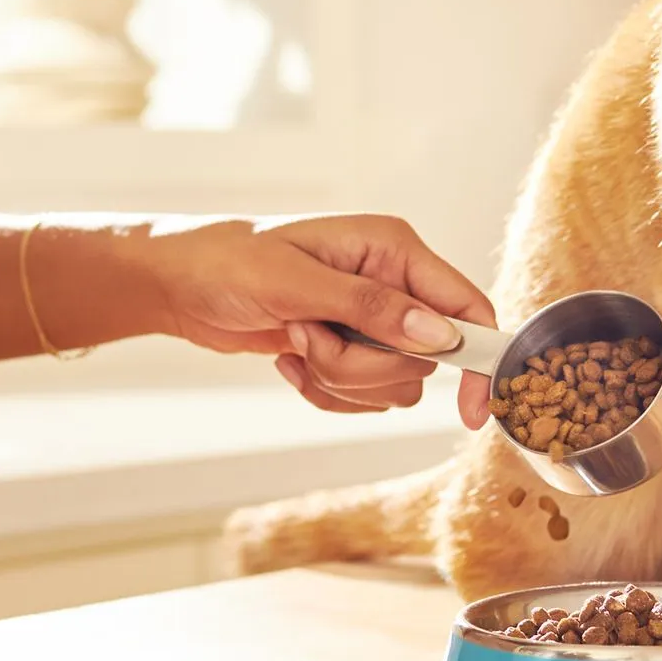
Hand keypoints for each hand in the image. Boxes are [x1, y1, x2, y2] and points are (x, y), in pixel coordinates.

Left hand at [135, 216, 495, 424]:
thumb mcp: (295, 282)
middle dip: (362, 367)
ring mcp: (371, 320)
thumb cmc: (229, 263)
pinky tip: (289, 359)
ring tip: (294, 341)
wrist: (181, 284)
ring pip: (392, 386)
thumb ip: (370, 307)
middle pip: (423, 360)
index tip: (473, 412)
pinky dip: (323, 390)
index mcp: (392, 249)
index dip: (480, 359)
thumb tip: (440, 336)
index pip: (465, 307)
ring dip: (338, 378)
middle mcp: (391, 283)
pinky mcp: (348, 350)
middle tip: (308, 336)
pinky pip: (362, 397)